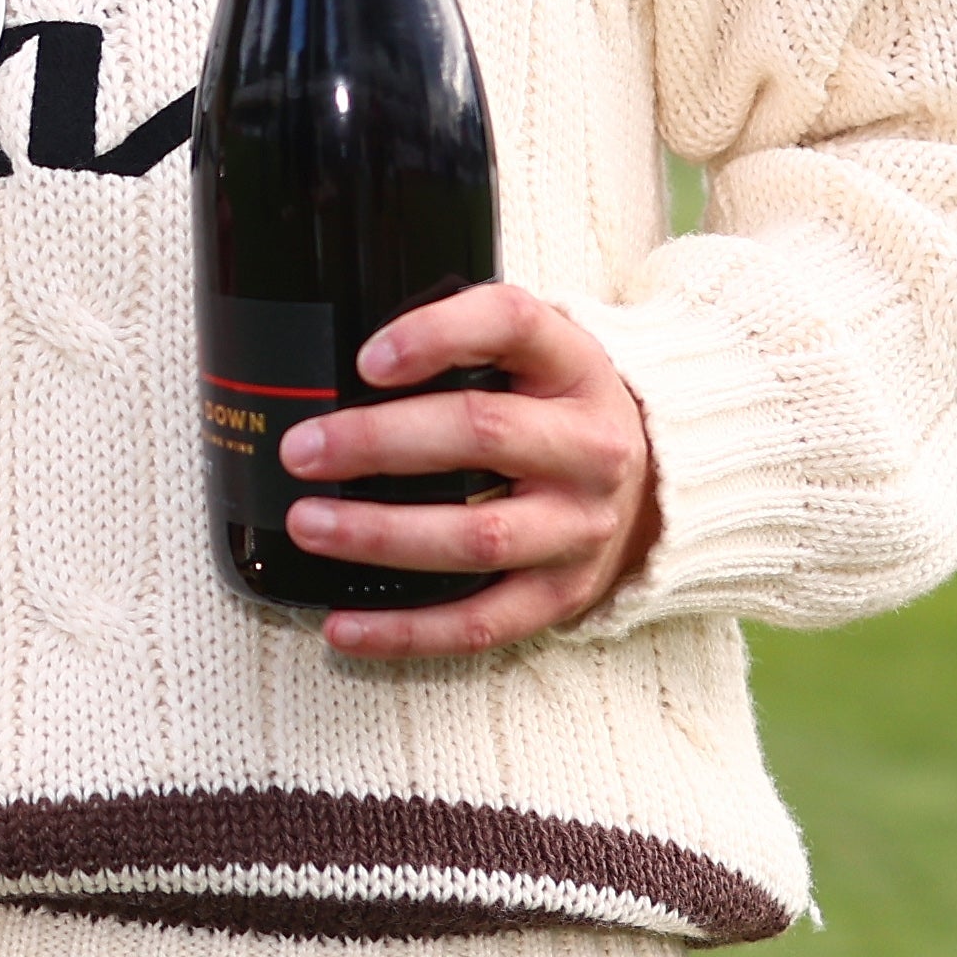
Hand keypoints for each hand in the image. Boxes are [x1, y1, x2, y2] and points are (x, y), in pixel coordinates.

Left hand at [283, 283, 665, 659]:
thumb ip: (462, 343)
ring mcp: (578, 529)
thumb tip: (338, 362)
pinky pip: (480, 624)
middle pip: (483, 434)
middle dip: (379, 441)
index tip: (365, 360)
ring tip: (308, 524)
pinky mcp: (561, 597)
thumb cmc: (557, 411)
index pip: (513, 325)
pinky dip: (406, 631)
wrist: (653, 489)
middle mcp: (589, 447)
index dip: (437, 335)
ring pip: (477, 537)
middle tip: (302, 450)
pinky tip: (342, 626)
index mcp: (574, 368)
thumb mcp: (534, 355)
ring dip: (382, 535)